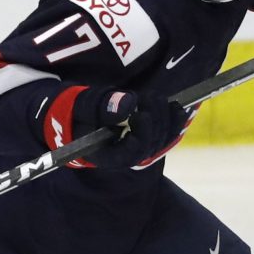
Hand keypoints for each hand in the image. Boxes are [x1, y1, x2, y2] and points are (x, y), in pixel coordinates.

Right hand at [42, 86, 189, 168]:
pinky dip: (174, 120)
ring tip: (154, 96)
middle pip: (150, 145)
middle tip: (148, 97)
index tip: (140, 116)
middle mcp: (125, 157)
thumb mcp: (82, 105)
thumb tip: (128, 105)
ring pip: (161, 139)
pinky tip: (177, 106)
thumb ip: (102, 106)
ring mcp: (138, 148)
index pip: (131, 154)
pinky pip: (167, 134)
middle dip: (154, 120)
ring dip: (164, 117)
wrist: (77, 112)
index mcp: (106, 155)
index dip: (141, 137)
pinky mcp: (148, 138)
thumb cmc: (76, 110)